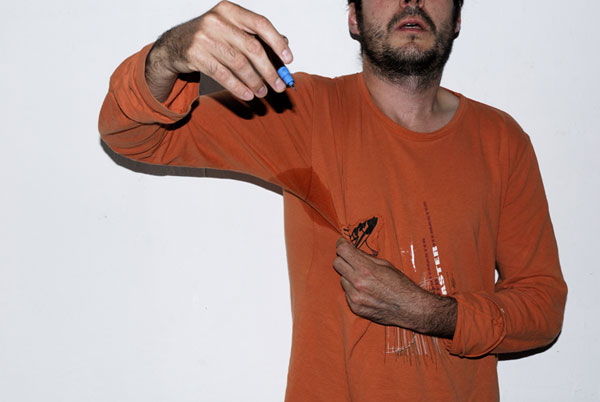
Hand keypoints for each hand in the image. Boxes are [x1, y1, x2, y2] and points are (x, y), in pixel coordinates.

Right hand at [145, 1, 292, 101]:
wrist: (174, 44)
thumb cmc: (210, 37)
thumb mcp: (231, 29)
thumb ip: (256, 35)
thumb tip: (285, 44)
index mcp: (230, 10)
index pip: (260, 24)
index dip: (277, 42)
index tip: (288, 60)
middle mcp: (217, 20)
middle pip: (252, 48)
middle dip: (269, 70)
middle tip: (280, 85)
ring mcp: (204, 37)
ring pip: (239, 64)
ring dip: (255, 81)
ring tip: (263, 92)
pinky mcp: (195, 55)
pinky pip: (223, 75)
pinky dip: (238, 87)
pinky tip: (248, 95)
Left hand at [333, 238, 456, 337]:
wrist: (409, 308)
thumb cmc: (400, 284)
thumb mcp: (385, 265)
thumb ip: (366, 257)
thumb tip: (352, 250)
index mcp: (366, 269)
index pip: (342, 251)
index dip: (341, 245)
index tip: (343, 244)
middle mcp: (358, 283)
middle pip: (337, 263)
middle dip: (343, 259)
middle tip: (352, 260)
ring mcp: (355, 297)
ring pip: (342, 279)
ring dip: (349, 276)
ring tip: (364, 280)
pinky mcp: (355, 307)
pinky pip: (347, 293)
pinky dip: (353, 290)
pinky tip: (366, 292)